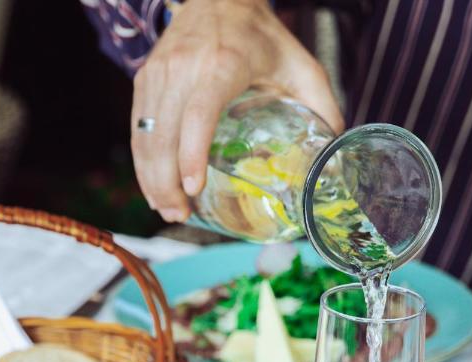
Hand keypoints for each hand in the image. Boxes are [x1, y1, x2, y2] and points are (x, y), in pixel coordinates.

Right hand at [131, 0, 343, 221]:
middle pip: (164, 136)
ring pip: (145, 136)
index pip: (199, 114)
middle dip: (166, 183)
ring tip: (168, 210)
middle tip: (180, 215)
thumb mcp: (299, 63)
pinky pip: (138, 129)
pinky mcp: (144, 79)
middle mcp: (183, 68)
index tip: (193, 187)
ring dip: (151, 180)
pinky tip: (155, 188)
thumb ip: (321, 106)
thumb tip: (333, 158)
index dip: (191, 154)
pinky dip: (142, 164)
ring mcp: (158, 73)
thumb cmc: (259, 35)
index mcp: (223, 64)